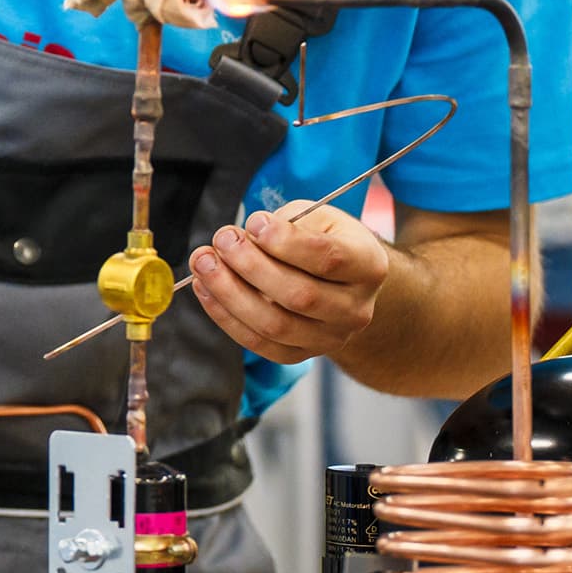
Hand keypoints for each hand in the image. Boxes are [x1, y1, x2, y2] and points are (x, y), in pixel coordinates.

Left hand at [186, 204, 390, 361]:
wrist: (343, 282)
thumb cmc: (324, 240)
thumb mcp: (318, 218)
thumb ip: (287, 223)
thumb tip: (245, 237)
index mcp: (368, 266)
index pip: (328, 258)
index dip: (286, 242)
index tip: (253, 222)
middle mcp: (355, 309)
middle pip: (300, 296)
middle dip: (251, 266)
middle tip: (222, 239)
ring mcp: (330, 337)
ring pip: (276, 325)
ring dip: (230, 293)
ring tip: (203, 262)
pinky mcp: (302, 354)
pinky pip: (260, 344)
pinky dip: (226, 317)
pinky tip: (206, 289)